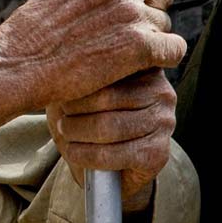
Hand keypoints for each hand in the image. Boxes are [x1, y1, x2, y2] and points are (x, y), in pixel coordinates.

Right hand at [0, 0, 185, 154]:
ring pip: (165, 24)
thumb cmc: (34, 34)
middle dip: (147, 12)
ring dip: (148, 38)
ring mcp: (132, 11)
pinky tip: (136, 66)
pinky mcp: (140, 45)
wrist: (16, 64)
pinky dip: (161, 59)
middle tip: (118, 32)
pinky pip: (175, 49)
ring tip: (113, 51)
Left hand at [46, 70, 176, 211]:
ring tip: (64, 131)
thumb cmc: (85, 112)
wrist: (101, 158)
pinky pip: (113, 154)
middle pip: (105, 98)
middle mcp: (161, 91)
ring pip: (108, 127)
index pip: (107, 65)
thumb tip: (56, 70)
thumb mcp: (78, 85)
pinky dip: (84, 155)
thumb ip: (76, 73)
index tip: (59, 89)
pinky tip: (73, 151)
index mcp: (144, 64)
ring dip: (75, 133)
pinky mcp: (158, 154)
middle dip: (73, 110)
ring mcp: (164, 122)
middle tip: (61, 118)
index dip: (77, 80)